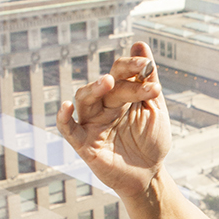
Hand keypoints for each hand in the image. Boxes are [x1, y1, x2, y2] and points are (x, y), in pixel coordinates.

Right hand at [56, 42, 170, 196]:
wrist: (150, 175)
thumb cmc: (151, 141)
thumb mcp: (154, 108)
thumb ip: (147, 78)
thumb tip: (140, 43)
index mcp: (120, 94)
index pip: (120, 72)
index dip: (132, 65)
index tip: (148, 65)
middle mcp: (103, 105)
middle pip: (108, 85)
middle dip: (127, 83)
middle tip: (148, 84)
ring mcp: (92, 123)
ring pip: (84, 98)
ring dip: (94, 88)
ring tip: (109, 82)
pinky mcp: (84, 143)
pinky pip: (69, 129)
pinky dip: (64, 118)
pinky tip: (66, 106)